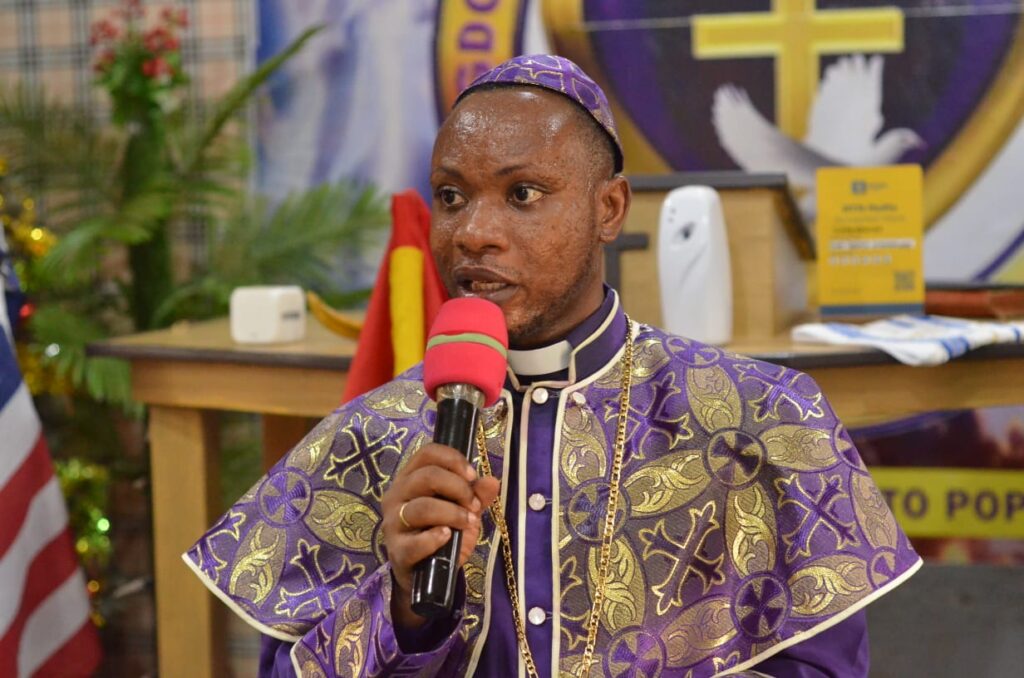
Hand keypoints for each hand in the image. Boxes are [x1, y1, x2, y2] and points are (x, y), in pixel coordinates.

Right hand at [381, 443, 499, 628]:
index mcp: (410, 478)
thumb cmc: (442, 533)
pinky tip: (448, 537)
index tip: (472, 476)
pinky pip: (416, 542)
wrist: (427, 575)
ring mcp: (393, 523)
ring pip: (422, 507)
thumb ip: (476, 495)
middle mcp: (396, 495)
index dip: (453, 459)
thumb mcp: (462, 510)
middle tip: (473, 505)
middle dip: (458, 488)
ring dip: (453, 513)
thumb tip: (492, 481)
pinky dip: (435, 538)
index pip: (427, 453)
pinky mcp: (397, 551)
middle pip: (426, 476)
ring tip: (468, 523)